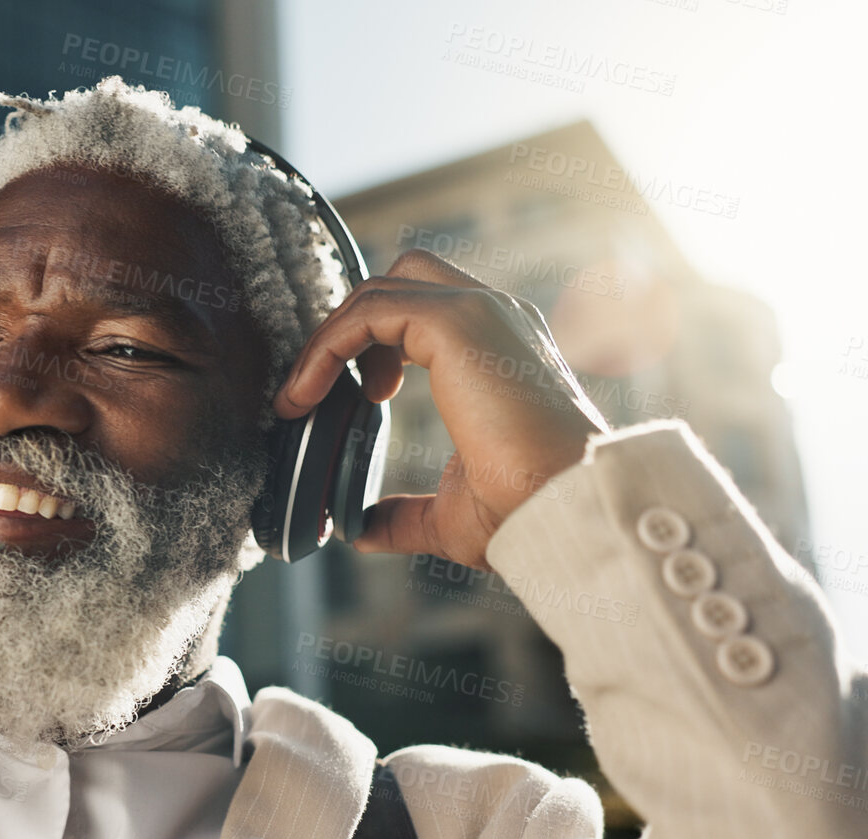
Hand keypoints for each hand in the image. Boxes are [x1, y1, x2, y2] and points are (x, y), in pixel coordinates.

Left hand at [273, 249, 608, 570]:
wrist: (564, 507)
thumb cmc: (526, 511)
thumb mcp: (452, 515)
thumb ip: (406, 514)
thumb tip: (365, 529)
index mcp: (502, 348)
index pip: (427, 310)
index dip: (378, 344)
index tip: (357, 399)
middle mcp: (497, 317)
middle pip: (402, 280)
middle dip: (352, 326)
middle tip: (324, 390)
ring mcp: (481, 311)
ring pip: (381, 289)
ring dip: (330, 338)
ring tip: (303, 395)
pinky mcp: (458, 321)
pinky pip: (369, 311)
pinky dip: (328, 345)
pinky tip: (309, 393)